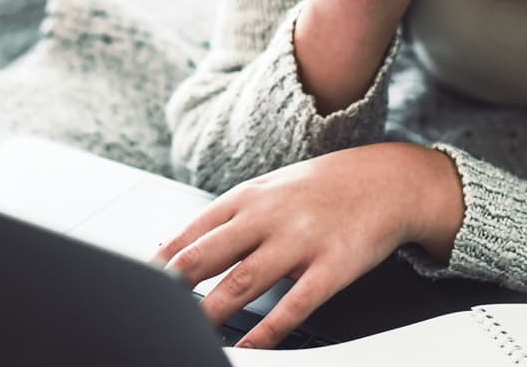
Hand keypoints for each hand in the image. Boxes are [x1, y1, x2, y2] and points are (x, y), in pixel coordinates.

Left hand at [151, 143, 458, 349]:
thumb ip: (228, 217)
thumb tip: (179, 245)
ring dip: (212, 310)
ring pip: (244, 281)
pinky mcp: (331, 267)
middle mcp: (268, 217)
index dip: (163, 258)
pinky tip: (252, 346)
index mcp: (248, 197)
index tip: (140, 281)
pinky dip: (269, 330)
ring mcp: (299, 242)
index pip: (193, 230)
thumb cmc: (321, 188)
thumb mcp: (268, 189)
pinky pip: (295, 304)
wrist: (386, 179)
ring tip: (189, 330)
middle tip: (152, 306)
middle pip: (209, 255)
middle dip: (175, 284)